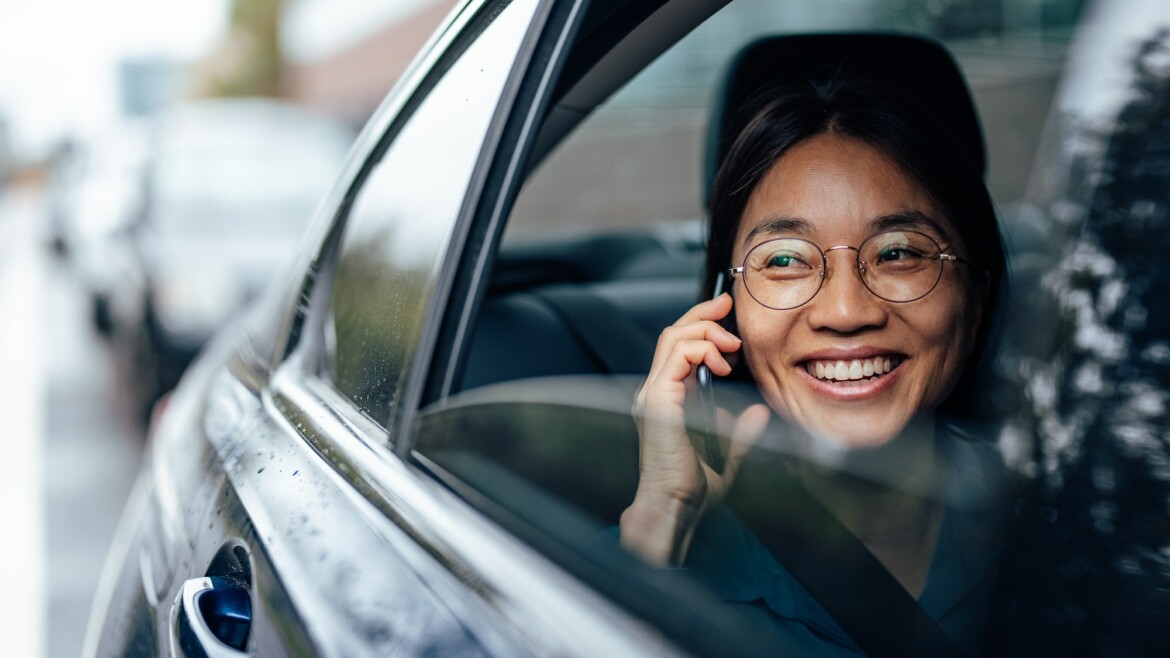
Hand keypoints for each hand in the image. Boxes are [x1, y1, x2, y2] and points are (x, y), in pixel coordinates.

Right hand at [620, 293, 770, 565]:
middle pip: (672, 335)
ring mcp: (653, 394)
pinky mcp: (658, 399)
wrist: (674, 508)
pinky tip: (721, 363)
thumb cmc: (691, 490)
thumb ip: (740, 433)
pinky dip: (701, 349)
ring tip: (730, 347)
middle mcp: (655, 393)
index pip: (678, 349)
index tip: (724, 314)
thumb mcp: (726, 456)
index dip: (701, 326)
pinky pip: (677, 356)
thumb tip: (758, 414)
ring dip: (706, 333)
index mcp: (667, 402)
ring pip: (673, 338)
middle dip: (702, 315)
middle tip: (726, 306)